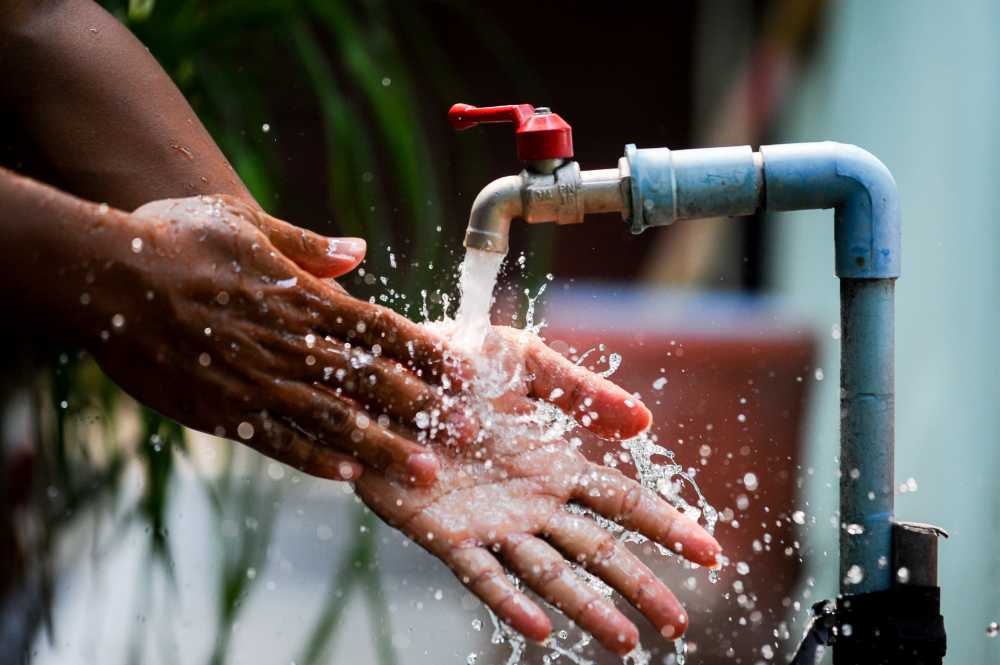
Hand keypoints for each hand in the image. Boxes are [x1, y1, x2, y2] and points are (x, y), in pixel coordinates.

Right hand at [87, 195, 463, 483]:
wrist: (107, 277)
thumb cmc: (176, 237)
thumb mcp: (246, 223)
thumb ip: (308, 245)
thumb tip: (359, 250)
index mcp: (302, 297)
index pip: (381, 329)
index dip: (427, 351)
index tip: (465, 372)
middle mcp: (291, 344)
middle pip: (372, 382)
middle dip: (426, 408)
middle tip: (470, 433)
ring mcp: (258, 383)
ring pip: (335, 422)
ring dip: (384, 448)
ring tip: (425, 472)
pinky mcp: (223, 412)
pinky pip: (278, 442)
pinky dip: (316, 460)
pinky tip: (349, 477)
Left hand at [356, 327, 719, 654]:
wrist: (379, 374)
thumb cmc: (451, 363)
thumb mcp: (521, 362)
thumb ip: (578, 390)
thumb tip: (646, 421)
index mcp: (553, 463)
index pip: (623, 502)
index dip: (666, 526)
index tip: (712, 553)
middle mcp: (530, 502)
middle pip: (597, 550)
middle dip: (641, 584)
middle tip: (679, 623)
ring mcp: (491, 523)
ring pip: (550, 574)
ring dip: (588, 608)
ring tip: (626, 641)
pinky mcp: (444, 534)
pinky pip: (481, 575)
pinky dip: (510, 602)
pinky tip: (539, 627)